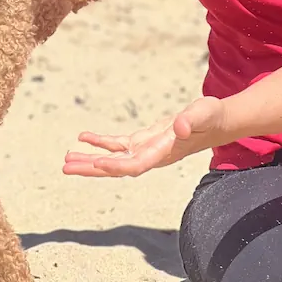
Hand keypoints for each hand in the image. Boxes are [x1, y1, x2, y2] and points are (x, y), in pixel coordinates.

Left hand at [62, 97, 226, 177]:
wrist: (216, 122)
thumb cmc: (211, 117)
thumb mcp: (203, 113)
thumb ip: (191, 120)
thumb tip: (178, 126)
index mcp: (163, 153)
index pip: (135, 165)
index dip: (116, 166)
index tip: (97, 163)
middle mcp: (151, 156)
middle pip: (116, 168)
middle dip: (91, 168)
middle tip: (65, 168)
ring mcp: (146, 150)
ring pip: (113, 159)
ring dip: (90, 159)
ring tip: (66, 160)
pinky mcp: (144, 140)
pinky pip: (118, 145)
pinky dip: (101, 142)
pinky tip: (84, 138)